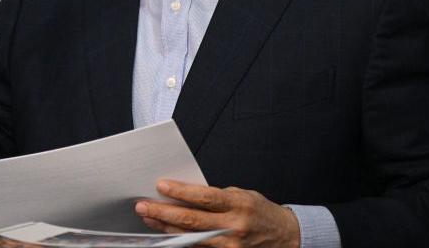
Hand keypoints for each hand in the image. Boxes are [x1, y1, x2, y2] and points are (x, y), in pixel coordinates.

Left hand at [135, 180, 299, 247]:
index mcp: (238, 204)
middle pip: (192, 219)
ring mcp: (230, 244)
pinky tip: (166, 233)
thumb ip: (216, 196)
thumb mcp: (242, 194)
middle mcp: (234, 225)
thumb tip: (185, 193)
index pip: (205, 197)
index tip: (161, 185)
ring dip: (167, 227)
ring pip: (191, 236)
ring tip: (149, 217)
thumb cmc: (260, 211)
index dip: (181, 192)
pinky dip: (180, 239)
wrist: (285, 236)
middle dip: (164, 211)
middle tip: (143, 205)